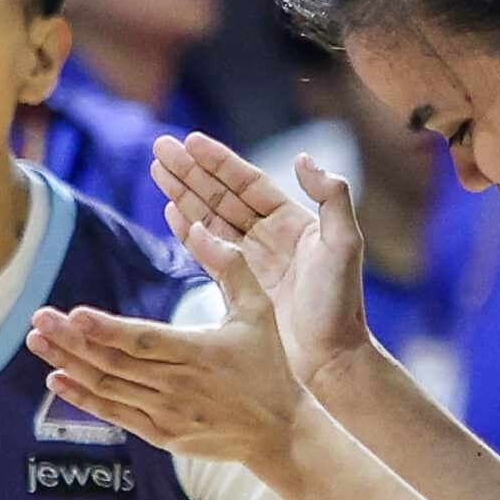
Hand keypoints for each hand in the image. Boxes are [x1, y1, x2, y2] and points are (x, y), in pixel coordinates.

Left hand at [26, 221, 314, 475]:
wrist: (279, 432)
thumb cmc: (268, 365)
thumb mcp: (259, 310)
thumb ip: (231, 265)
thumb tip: (200, 225)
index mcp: (201, 352)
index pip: (144, 340)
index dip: (105, 330)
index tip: (72, 314)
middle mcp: (179, 386)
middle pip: (115, 362)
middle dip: (72, 341)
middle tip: (38, 318)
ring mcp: (168, 414)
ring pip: (108, 387)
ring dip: (68, 365)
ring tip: (37, 341)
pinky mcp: (161, 435)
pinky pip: (115, 414)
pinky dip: (83, 398)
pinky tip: (57, 379)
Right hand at [151, 133, 368, 389]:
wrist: (329, 359)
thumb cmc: (340, 305)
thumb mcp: (344, 245)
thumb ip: (331, 198)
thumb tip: (303, 158)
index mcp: (293, 221)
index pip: (248, 182)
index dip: (219, 161)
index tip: (190, 140)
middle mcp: (269, 236)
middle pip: (221, 194)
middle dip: (191, 171)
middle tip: (159, 146)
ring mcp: (251, 261)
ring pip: (209, 218)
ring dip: (182, 194)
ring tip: (156, 170)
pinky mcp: (237, 285)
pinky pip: (206, 249)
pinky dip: (187, 230)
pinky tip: (168, 211)